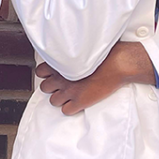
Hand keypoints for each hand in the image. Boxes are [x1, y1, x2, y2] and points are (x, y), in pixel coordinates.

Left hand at [37, 41, 154, 114]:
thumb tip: (70, 52)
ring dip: (60, 98)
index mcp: (60, 63)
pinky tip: (77, 103)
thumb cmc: (106, 53)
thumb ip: (71, 53)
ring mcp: (69, 91)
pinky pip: (66, 111)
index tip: (53, 74)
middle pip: (45, 87)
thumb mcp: (83, 48)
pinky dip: (71, 108)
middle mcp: (61, 78)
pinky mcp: (79, 102)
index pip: (40, 72)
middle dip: (52, 87)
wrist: (119, 64)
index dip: (47, 74)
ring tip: (70, 95)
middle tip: (62, 85)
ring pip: (53, 101)